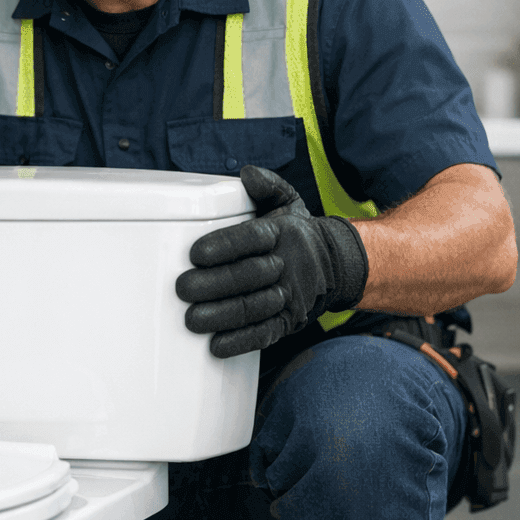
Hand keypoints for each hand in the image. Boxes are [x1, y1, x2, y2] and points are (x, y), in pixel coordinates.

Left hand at [175, 165, 367, 357]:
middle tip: (183, 289)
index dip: (224, 246)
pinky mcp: (290, 321)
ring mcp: (291, 296)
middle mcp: (289, 264)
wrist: (336, 265)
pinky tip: (216, 345)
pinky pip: (266, 333)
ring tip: (192, 319)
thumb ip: (267, 186)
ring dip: (222, 316)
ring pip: (255, 308)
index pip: (252, 238)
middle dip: (214, 285)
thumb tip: (248, 174)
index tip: (195, 254)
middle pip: (249, 276)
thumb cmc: (297, 234)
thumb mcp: (288, 202)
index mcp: (283, 233)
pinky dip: (241, 342)